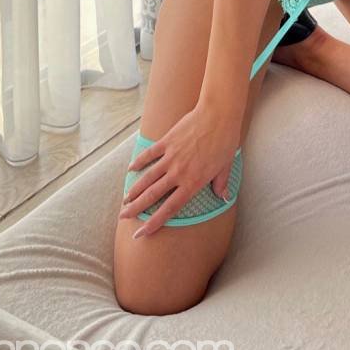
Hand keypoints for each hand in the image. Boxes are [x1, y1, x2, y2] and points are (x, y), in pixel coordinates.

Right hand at [119, 102, 240, 236]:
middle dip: (136, 208)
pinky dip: (139, 162)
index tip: (140, 234)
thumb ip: (220, 183)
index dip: (154, 223)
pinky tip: (130, 169)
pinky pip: (149, 155)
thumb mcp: (226, 166)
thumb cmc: (226, 140)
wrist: (218, 115)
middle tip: (123, 216)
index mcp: (193, 183)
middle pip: (152, 196)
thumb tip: (223, 197)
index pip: (169, 209)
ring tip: (125, 199)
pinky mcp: (167, 142)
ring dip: (134, 189)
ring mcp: (171, 157)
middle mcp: (178, 173)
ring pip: (147, 178)